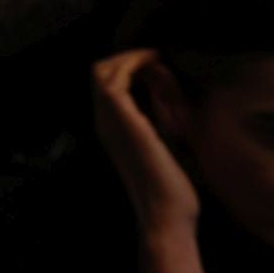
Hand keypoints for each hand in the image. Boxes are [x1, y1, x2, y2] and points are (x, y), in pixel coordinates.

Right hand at [93, 50, 201, 265]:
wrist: (166, 215)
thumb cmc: (174, 189)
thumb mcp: (169, 145)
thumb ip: (163, 117)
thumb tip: (169, 88)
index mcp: (113, 128)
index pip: (107, 83)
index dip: (128, 66)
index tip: (158, 64)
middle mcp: (104, 121)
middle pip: (99, 71)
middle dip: (127, 58)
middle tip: (157, 59)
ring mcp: (109, 120)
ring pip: (102, 69)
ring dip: (131, 59)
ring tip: (158, 62)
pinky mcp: (121, 120)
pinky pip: (116, 79)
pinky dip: (136, 66)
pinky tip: (159, 70)